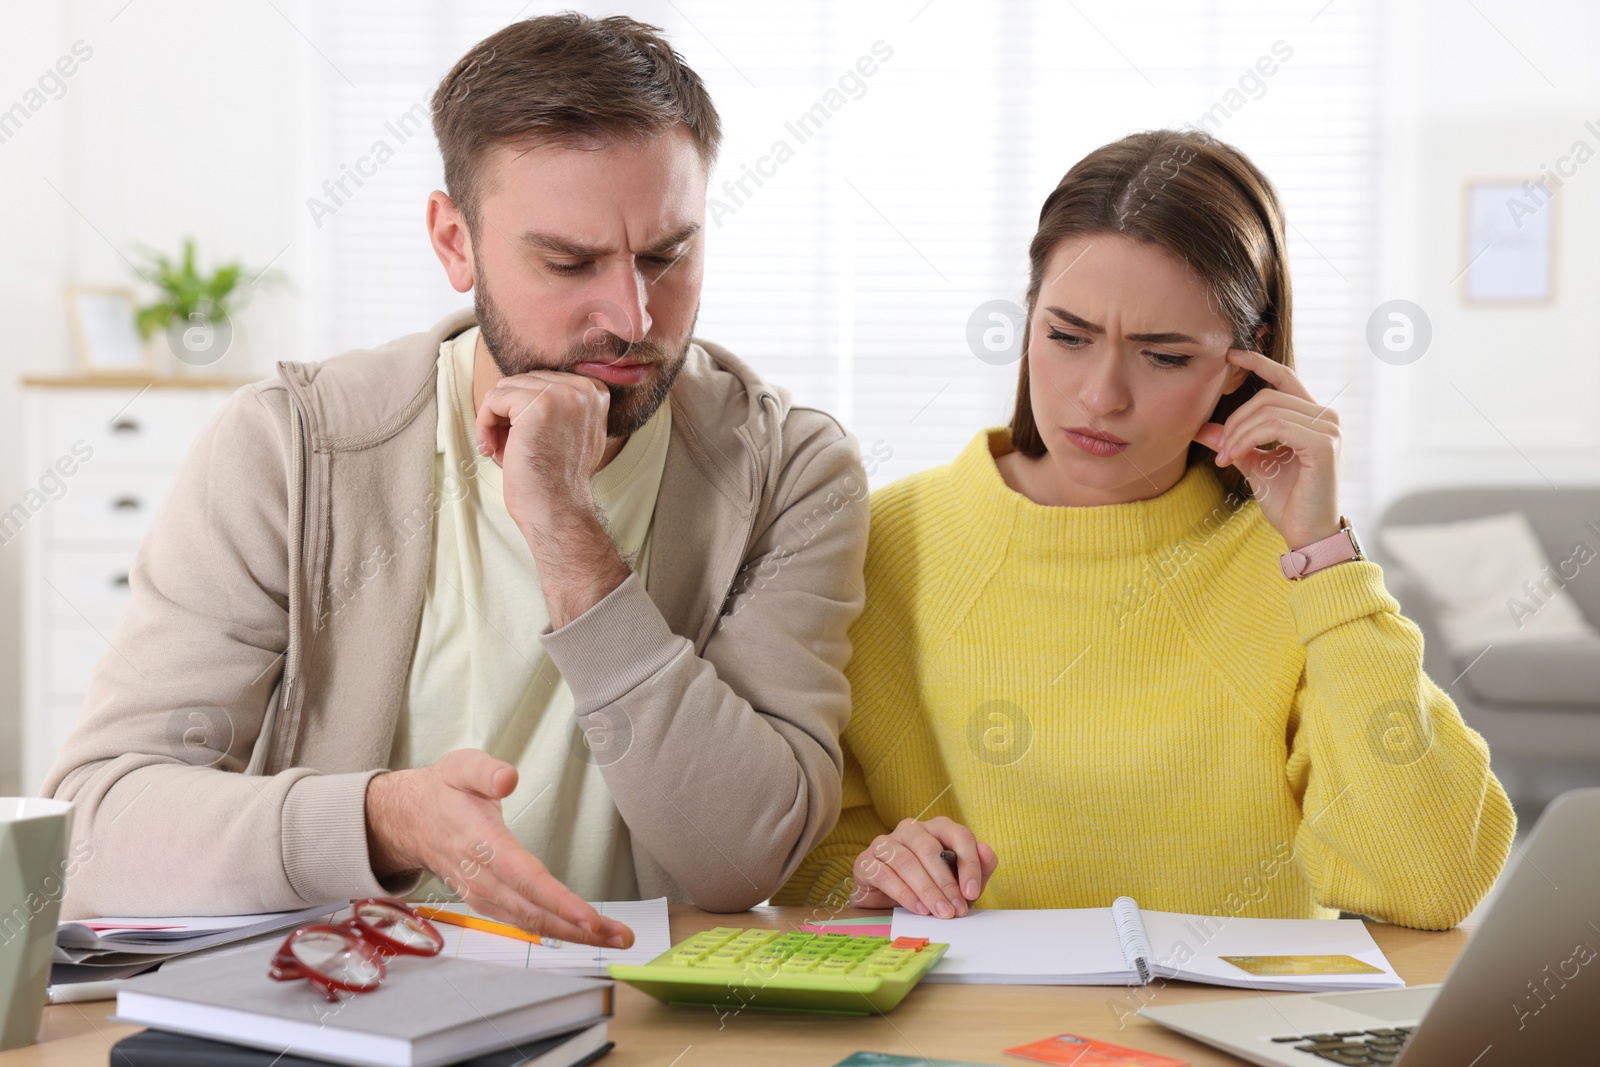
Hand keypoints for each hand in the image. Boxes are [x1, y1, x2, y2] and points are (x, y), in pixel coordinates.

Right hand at [365, 749, 633, 949]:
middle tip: (621, 936)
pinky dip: (555, 932)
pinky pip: (523, 923)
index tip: (590, 917)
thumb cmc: (444, 791)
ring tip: (614, 938)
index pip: (524, 877)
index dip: (557, 900)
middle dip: (579, 928)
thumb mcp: (459, 767)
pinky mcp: (487, 902)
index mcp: (481, 842)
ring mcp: (483, 895)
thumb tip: (508, 778)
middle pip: (534, 911)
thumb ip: (484, 771)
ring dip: (574, 935)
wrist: (409, 821)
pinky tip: (583, 934)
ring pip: (531, 923)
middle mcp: (482, 877)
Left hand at [473, 370, 630, 626]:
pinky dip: (484, 424)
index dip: (524, 410)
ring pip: (505, 388)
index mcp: (596, 392)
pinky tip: (490, 450)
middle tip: (506, 448)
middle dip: (508, 415)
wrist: (558, 511)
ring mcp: (562, 394)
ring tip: (500, 450)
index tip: (521, 438)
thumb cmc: (557, 479)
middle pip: (523, 381)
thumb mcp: (573, 433)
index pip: (542, 380)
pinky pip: (493, 399)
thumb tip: (521, 385)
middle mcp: (584, 388)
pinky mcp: (537, 404)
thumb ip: (561, 406)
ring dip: (494, 420)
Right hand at [851, 817, 998, 916]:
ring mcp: (885, 842)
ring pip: (906, 861)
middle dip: (946, 882)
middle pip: (929, 848)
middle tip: (956, 909)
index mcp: (936, 828)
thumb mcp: (959, 883)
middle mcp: (910, 829)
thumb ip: (978, 868)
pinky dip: (904, 894)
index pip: (958, 835)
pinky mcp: (866, 861)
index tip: (973, 892)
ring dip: (926, 890)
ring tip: (939, 913)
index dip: (969, 863)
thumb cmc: (930, 888)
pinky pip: (885, 874)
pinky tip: (918, 910)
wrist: (889, 904)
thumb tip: (986, 851)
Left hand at [1192, 348, 1340, 548]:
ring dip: (1238, 433)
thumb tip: (1202, 427)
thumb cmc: (1286, 501)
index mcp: (1312, 418)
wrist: (1305, 534)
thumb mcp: (1253, 464)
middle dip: (1235, 420)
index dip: (1258, 362)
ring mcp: (1328, 429)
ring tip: (1226, 456)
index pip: (1285, 378)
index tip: (1230, 355)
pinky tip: (1235, 457)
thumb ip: (1234, 442)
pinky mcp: (1323, 444)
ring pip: (1268, 410)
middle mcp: (1326, 418)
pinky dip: (1248, 439)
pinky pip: (1275, 426)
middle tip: (1219, 449)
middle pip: (1267, 397)